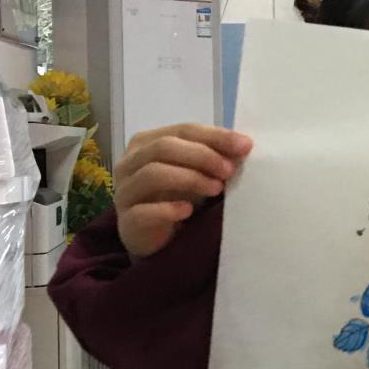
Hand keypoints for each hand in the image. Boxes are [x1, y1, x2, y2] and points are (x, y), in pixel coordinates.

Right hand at [114, 124, 252, 258]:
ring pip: (152, 174)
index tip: (245, 146)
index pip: (183, 130)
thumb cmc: (176, 197)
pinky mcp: (126, 221)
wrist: (156, 238)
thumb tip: (243, 146)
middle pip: (164, 147)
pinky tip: (188, 211)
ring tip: (216, 188)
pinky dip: (168, 209)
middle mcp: (129, 162)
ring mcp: (124, 191)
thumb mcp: (197, 173)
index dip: (215, 137)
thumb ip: (214, 157)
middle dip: (202, 156)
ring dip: (189, 178)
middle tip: (229, 170)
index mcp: (146, 142)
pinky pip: (144, 211)